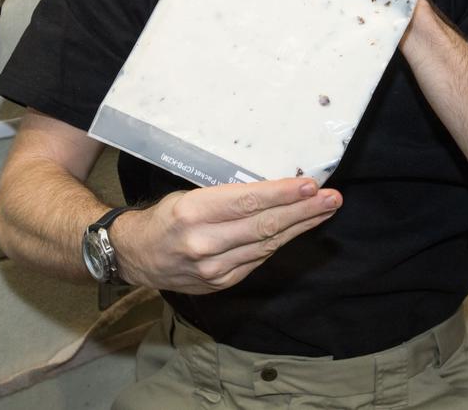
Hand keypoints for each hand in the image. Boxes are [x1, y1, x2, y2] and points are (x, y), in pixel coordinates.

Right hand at [112, 177, 341, 294]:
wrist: (135, 256)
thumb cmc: (164, 217)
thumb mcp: (187, 195)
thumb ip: (226, 196)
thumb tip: (272, 188)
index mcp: (192, 213)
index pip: (247, 202)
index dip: (282, 195)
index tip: (310, 184)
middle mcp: (203, 244)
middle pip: (264, 225)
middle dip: (303, 210)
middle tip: (331, 197)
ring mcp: (213, 269)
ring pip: (266, 245)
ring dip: (299, 226)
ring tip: (324, 209)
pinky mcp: (220, 283)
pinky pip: (257, 260)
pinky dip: (279, 243)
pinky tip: (297, 228)